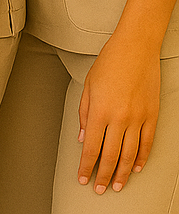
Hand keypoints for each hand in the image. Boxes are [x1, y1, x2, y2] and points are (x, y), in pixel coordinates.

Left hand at [77, 34, 159, 192]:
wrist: (136, 47)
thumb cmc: (109, 62)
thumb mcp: (88, 85)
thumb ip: (84, 113)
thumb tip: (84, 138)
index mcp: (99, 110)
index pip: (91, 147)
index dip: (86, 166)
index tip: (82, 178)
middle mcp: (119, 118)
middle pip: (110, 156)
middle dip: (103, 176)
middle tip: (99, 188)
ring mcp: (138, 118)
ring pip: (129, 155)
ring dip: (122, 173)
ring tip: (117, 185)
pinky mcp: (152, 116)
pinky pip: (147, 144)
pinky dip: (141, 159)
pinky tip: (134, 168)